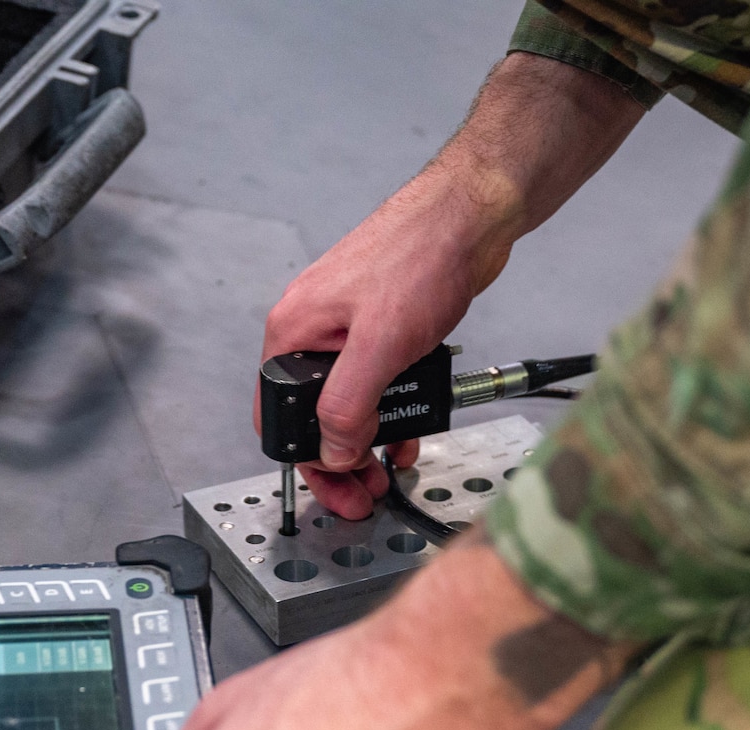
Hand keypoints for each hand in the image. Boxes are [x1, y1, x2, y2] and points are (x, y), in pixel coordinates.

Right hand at [254, 53, 649, 518]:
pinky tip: (410, 429)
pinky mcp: (382, 330)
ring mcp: (348, 331)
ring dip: (367, 440)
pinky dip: (391, 413)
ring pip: (347, 404)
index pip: (278, 417)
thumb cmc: (420, 257)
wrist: (470, 216)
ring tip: (390, 466)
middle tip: (367, 492)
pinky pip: (377, 385)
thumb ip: (347, 403)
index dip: (308, 462)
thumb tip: (331, 451)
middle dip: (338, 459)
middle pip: (312, 417)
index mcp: (293, 332)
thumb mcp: (379, 345)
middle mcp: (313, 332)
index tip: (339, 490)